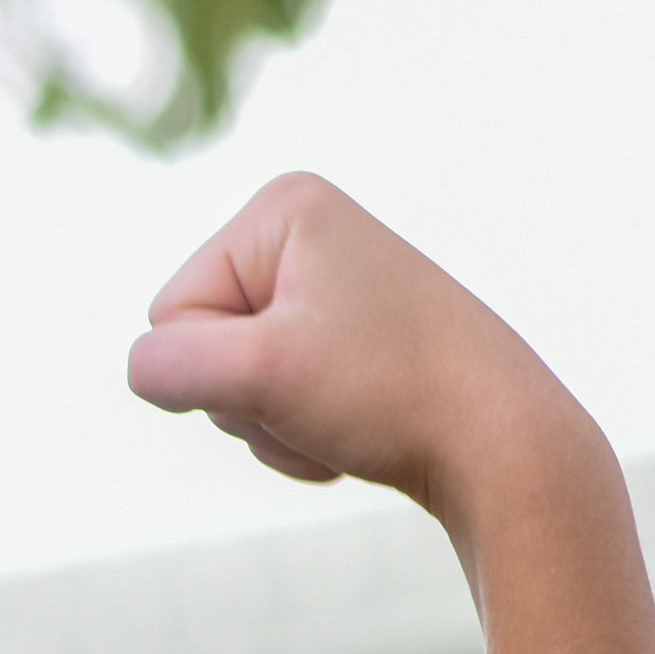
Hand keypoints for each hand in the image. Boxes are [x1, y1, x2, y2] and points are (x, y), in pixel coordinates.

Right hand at [124, 172, 586, 513]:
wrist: (507, 444)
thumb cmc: (392, 394)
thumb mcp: (258, 374)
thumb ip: (165, 366)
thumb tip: (148, 371)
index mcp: (283, 209)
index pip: (172, 309)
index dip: (221, 364)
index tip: (301, 372)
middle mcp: (306, 232)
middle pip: (199, 339)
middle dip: (248, 393)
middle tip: (324, 400)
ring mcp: (330, 284)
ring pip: (232, 374)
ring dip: (274, 417)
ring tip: (346, 415)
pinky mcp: (350, 334)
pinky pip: (273, 389)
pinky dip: (299, 424)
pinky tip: (356, 426)